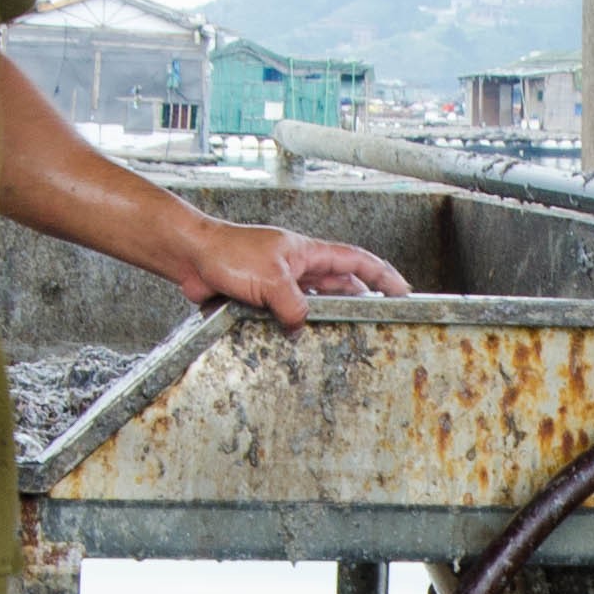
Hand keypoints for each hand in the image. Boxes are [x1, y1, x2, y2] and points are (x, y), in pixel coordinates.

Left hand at [187, 226, 408, 326]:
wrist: (190, 257)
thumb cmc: (227, 252)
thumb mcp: (270, 278)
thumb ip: (294, 304)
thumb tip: (302, 325)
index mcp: (308, 252)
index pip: (357, 261)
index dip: (383, 276)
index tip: (403, 291)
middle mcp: (298, 267)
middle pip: (341, 285)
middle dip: (361, 302)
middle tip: (380, 321)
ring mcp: (280, 283)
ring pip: (314, 304)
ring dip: (326, 318)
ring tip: (344, 337)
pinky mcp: (262, 298)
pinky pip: (288, 315)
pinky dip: (295, 327)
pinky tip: (298, 340)